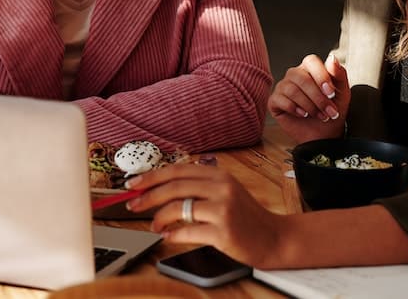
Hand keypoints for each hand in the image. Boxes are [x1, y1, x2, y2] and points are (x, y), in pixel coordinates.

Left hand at [125, 164, 286, 267]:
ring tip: (154, 225)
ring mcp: (223, 210)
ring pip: (178, 208)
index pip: (178, 170)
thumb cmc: (245, 217)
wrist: (274, 237)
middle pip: (175, 187)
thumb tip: (159, 189)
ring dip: (159, 218)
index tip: (133, 184)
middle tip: (133, 205)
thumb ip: (199, 187)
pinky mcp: (223, 232)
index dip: (152, 176)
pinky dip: (173, 236)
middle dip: (148, 196)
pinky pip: (188, 232)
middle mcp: (222, 188)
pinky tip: (169, 237)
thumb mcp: (225, 192)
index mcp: (219, 175)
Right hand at [267, 54, 349, 142]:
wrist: (324, 136)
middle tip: (329, 111)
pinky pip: (280, 99)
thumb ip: (340, 74)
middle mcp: (294, 75)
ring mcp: (283, 88)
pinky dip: (294, 109)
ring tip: (319, 115)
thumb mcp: (343, 94)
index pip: (311, 61)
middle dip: (317, 96)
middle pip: (300, 76)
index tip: (331, 93)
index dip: (321, 76)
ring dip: (309, 105)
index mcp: (310, 69)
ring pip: (291, 89)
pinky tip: (303, 115)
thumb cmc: (332, 113)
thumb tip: (332, 57)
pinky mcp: (274, 102)